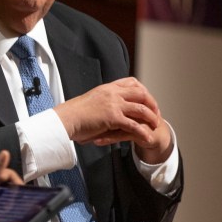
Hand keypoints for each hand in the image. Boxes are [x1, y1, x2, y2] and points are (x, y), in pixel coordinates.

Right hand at [53, 77, 171, 160]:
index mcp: (107, 88)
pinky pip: (134, 125)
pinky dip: (143, 132)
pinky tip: (147, 138)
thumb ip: (102, 101)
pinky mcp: (113, 117)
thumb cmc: (72, 114)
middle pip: (141, 93)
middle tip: (156, 114)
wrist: (65, 119)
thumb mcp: (90, 101)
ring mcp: (113, 104)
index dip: (143, 91)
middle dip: (152, 104)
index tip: (147, 100)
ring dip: (151, 118)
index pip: (131, 82)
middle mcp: (112, 93)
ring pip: (141, 109)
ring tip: (156, 126)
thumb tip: (106, 108)